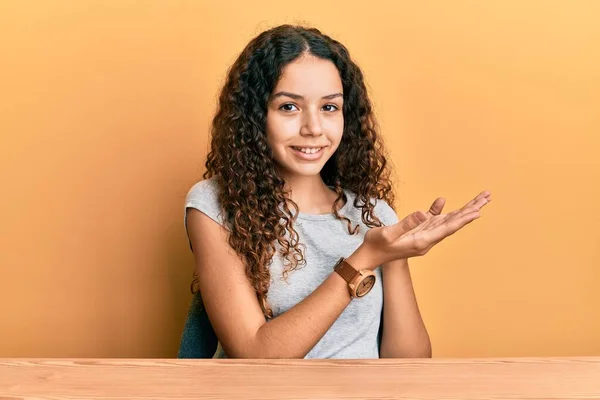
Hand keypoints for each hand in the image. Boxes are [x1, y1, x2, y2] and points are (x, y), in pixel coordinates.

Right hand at [361, 190, 491, 265]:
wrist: (370, 256)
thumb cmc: (376, 246)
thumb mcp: (388, 234)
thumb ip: (406, 223)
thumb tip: (423, 212)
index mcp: (422, 241)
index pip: (446, 229)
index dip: (462, 220)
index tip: (477, 211)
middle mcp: (427, 239)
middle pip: (453, 224)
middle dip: (470, 210)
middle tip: (486, 197)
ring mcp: (423, 236)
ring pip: (446, 221)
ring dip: (462, 210)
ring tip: (477, 200)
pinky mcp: (416, 232)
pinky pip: (431, 220)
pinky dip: (438, 210)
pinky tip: (442, 202)